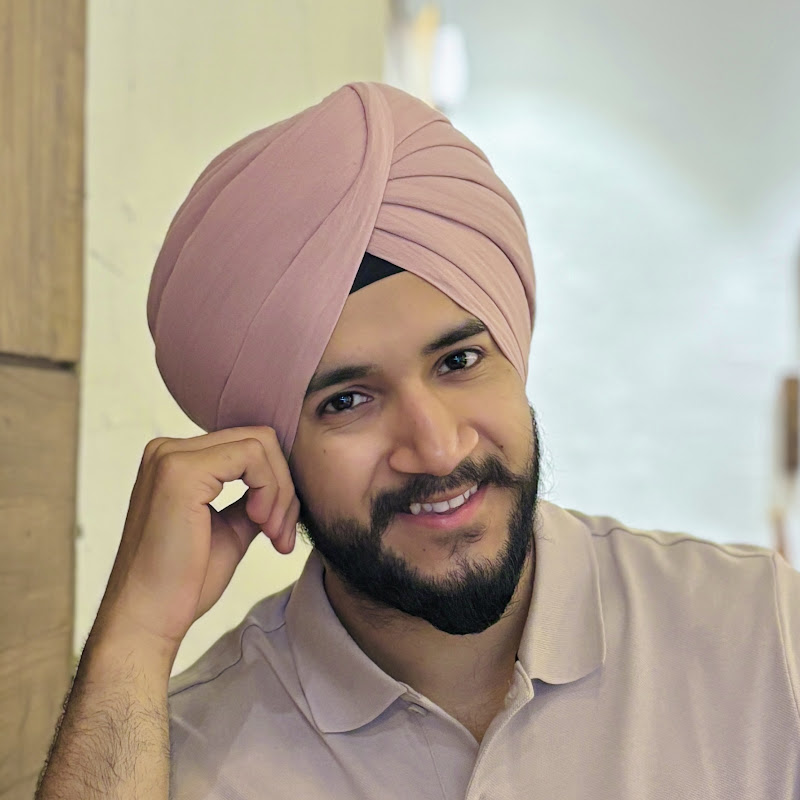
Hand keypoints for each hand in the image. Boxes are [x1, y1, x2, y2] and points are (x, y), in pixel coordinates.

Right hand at [94, 427, 299, 662]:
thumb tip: (282, 486)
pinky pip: (252, 456)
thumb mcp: (229, 530)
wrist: (148, 618)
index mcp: (175, 461)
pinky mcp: (182, 471)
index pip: (247, 447)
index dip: (276, 483)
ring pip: (260, 444)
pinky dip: (269, 489)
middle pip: (258, 440)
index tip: (278, 529)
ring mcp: (172, 457)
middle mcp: (168, 450)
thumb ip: (250, 500)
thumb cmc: (183, 582)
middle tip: (280, 533)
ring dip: (279, 491)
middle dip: (283, 487)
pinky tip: (259, 523)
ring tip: (271, 533)